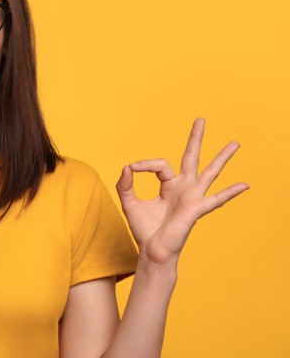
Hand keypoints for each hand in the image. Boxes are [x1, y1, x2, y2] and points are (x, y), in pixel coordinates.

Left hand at [115, 118, 248, 266]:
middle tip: (200, 119)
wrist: (152, 250)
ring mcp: (192, 197)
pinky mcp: (196, 209)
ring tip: (235, 143)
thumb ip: (125, 184)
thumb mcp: (129, 202)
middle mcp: (183, 188)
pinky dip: (231, 192)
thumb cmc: (144, 228)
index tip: (132, 168)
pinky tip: (245, 184)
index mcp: (168, 185)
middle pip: (191, 157)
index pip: (160, 164)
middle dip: (195, 138)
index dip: (145, 164)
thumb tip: (127, 166)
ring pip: (209, 172)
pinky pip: (216, 199)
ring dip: (222, 158)